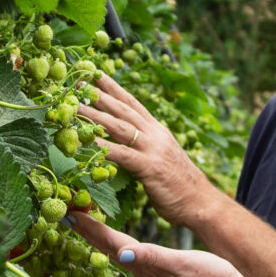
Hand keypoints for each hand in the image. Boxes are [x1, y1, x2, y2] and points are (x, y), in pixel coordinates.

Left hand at [70, 214, 241, 276]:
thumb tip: (122, 254)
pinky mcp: (162, 272)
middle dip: (87, 231)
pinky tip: (121, 242)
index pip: (110, 242)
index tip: (69, 213)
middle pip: (107, 247)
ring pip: (117, 251)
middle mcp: (143, 269)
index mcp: (145, 264)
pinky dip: (119, 243)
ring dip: (99, 237)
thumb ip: (152, 258)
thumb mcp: (181, 264)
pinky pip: (131, 254)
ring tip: (86, 225)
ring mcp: (152, 272)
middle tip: (66, 214)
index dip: (89, 228)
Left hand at [81, 74, 216, 226]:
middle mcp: (155, 134)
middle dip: (100, 95)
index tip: (96, 75)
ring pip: (119, 127)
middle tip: (79, 82)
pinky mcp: (150, 167)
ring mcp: (153, 149)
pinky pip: (122, 154)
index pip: (132, 103)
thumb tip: (125, 145)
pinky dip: (103, 146)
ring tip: (75, 108)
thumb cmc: (179, 184)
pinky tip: (87, 142)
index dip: (114, 88)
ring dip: (95, 116)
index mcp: (157, 130)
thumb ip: (144, 147)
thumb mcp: (160, 157)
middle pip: (123, 109)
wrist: (200, 201)